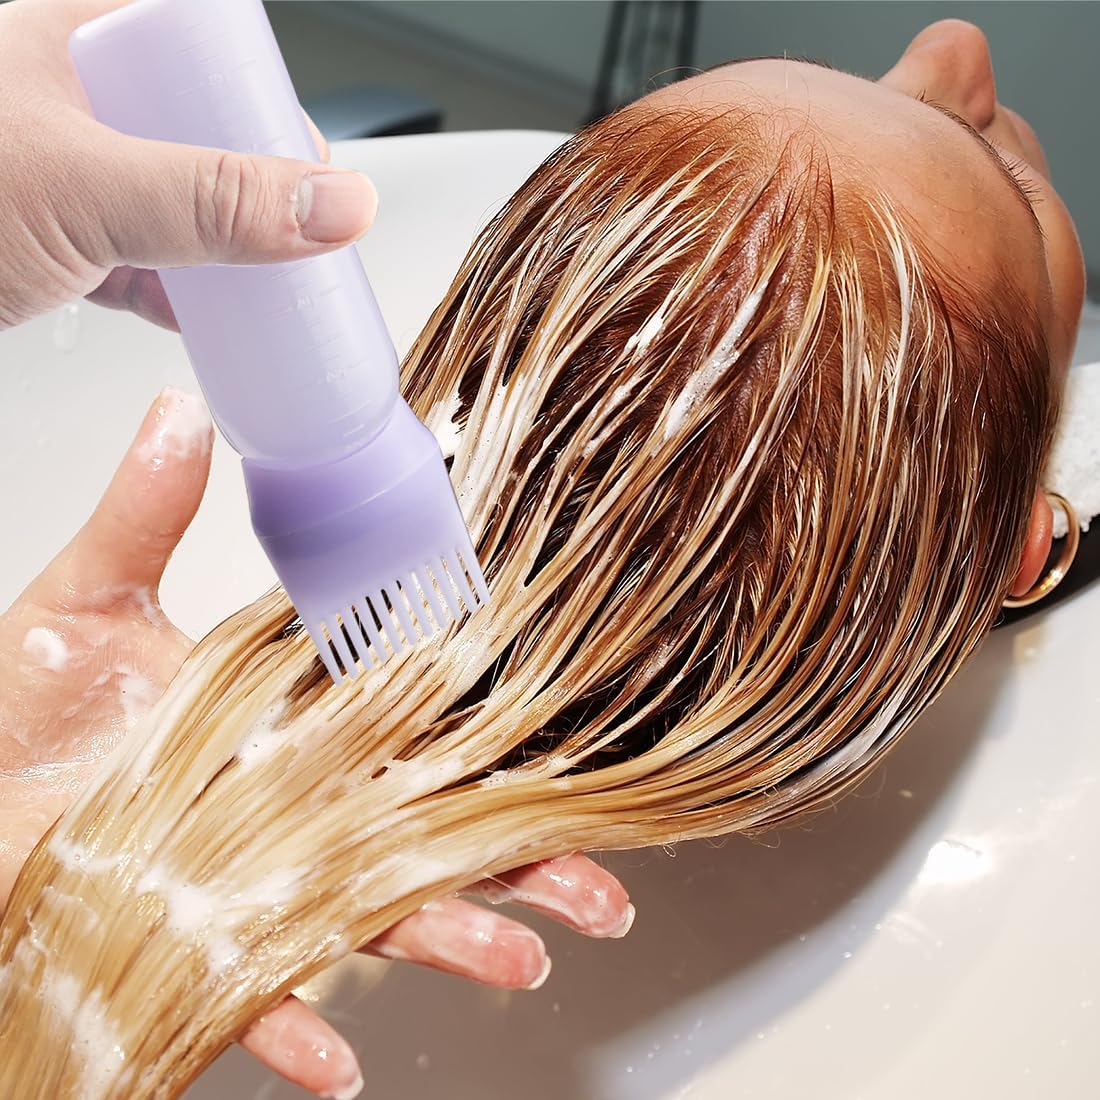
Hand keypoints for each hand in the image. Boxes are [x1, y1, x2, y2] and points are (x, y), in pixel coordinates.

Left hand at [0, 0, 375, 329]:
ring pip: (168, 201)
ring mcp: (57, 174)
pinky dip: (176, 292)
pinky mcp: (44, 241)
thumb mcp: (83, 186)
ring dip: (221, 246)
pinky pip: (133, 260)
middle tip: (300, 224)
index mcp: (71, 37)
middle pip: (194, 131)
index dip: (263, 94)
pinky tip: (203, 316)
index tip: (312, 156)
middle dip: (252, 183)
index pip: (202, 45)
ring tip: (272, 278)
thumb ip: (213, 197)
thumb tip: (336, 202)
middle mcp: (66, 98)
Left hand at [0, 389, 634, 1097]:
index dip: (495, 736)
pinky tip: (342, 1065)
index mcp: (296, 717)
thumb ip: (144, 514)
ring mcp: (258, 882)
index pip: (418, 724)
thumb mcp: (86, 598)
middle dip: (521, 863)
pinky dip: (302, 1032)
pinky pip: (262, 1002)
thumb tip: (182, 411)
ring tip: (519, 964)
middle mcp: (299, 804)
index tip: (564, 747)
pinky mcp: (198, 952)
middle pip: (431, 833)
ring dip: (454, 946)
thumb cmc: (23, 703)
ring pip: (378, 921)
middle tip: (596, 889)